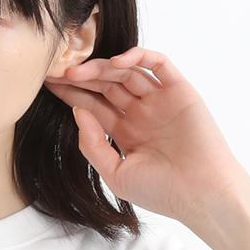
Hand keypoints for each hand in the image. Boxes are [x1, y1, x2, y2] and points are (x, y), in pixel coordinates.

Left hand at [44, 47, 249, 233]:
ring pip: (127, 72)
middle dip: (82, 77)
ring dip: (104, 66)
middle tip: (58, 70)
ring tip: (80, 70)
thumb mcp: (116, 173)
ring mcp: (159, 100)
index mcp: (124, 132)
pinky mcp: (179, 90)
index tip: (48, 84)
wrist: (201, 194)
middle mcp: (140, 113)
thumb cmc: (162, 191)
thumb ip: (93, 144)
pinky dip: (139, 56)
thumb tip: (78, 111)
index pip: (93, 105)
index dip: (71, 94)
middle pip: (106, 84)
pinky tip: (117, 61)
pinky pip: (158, 64)